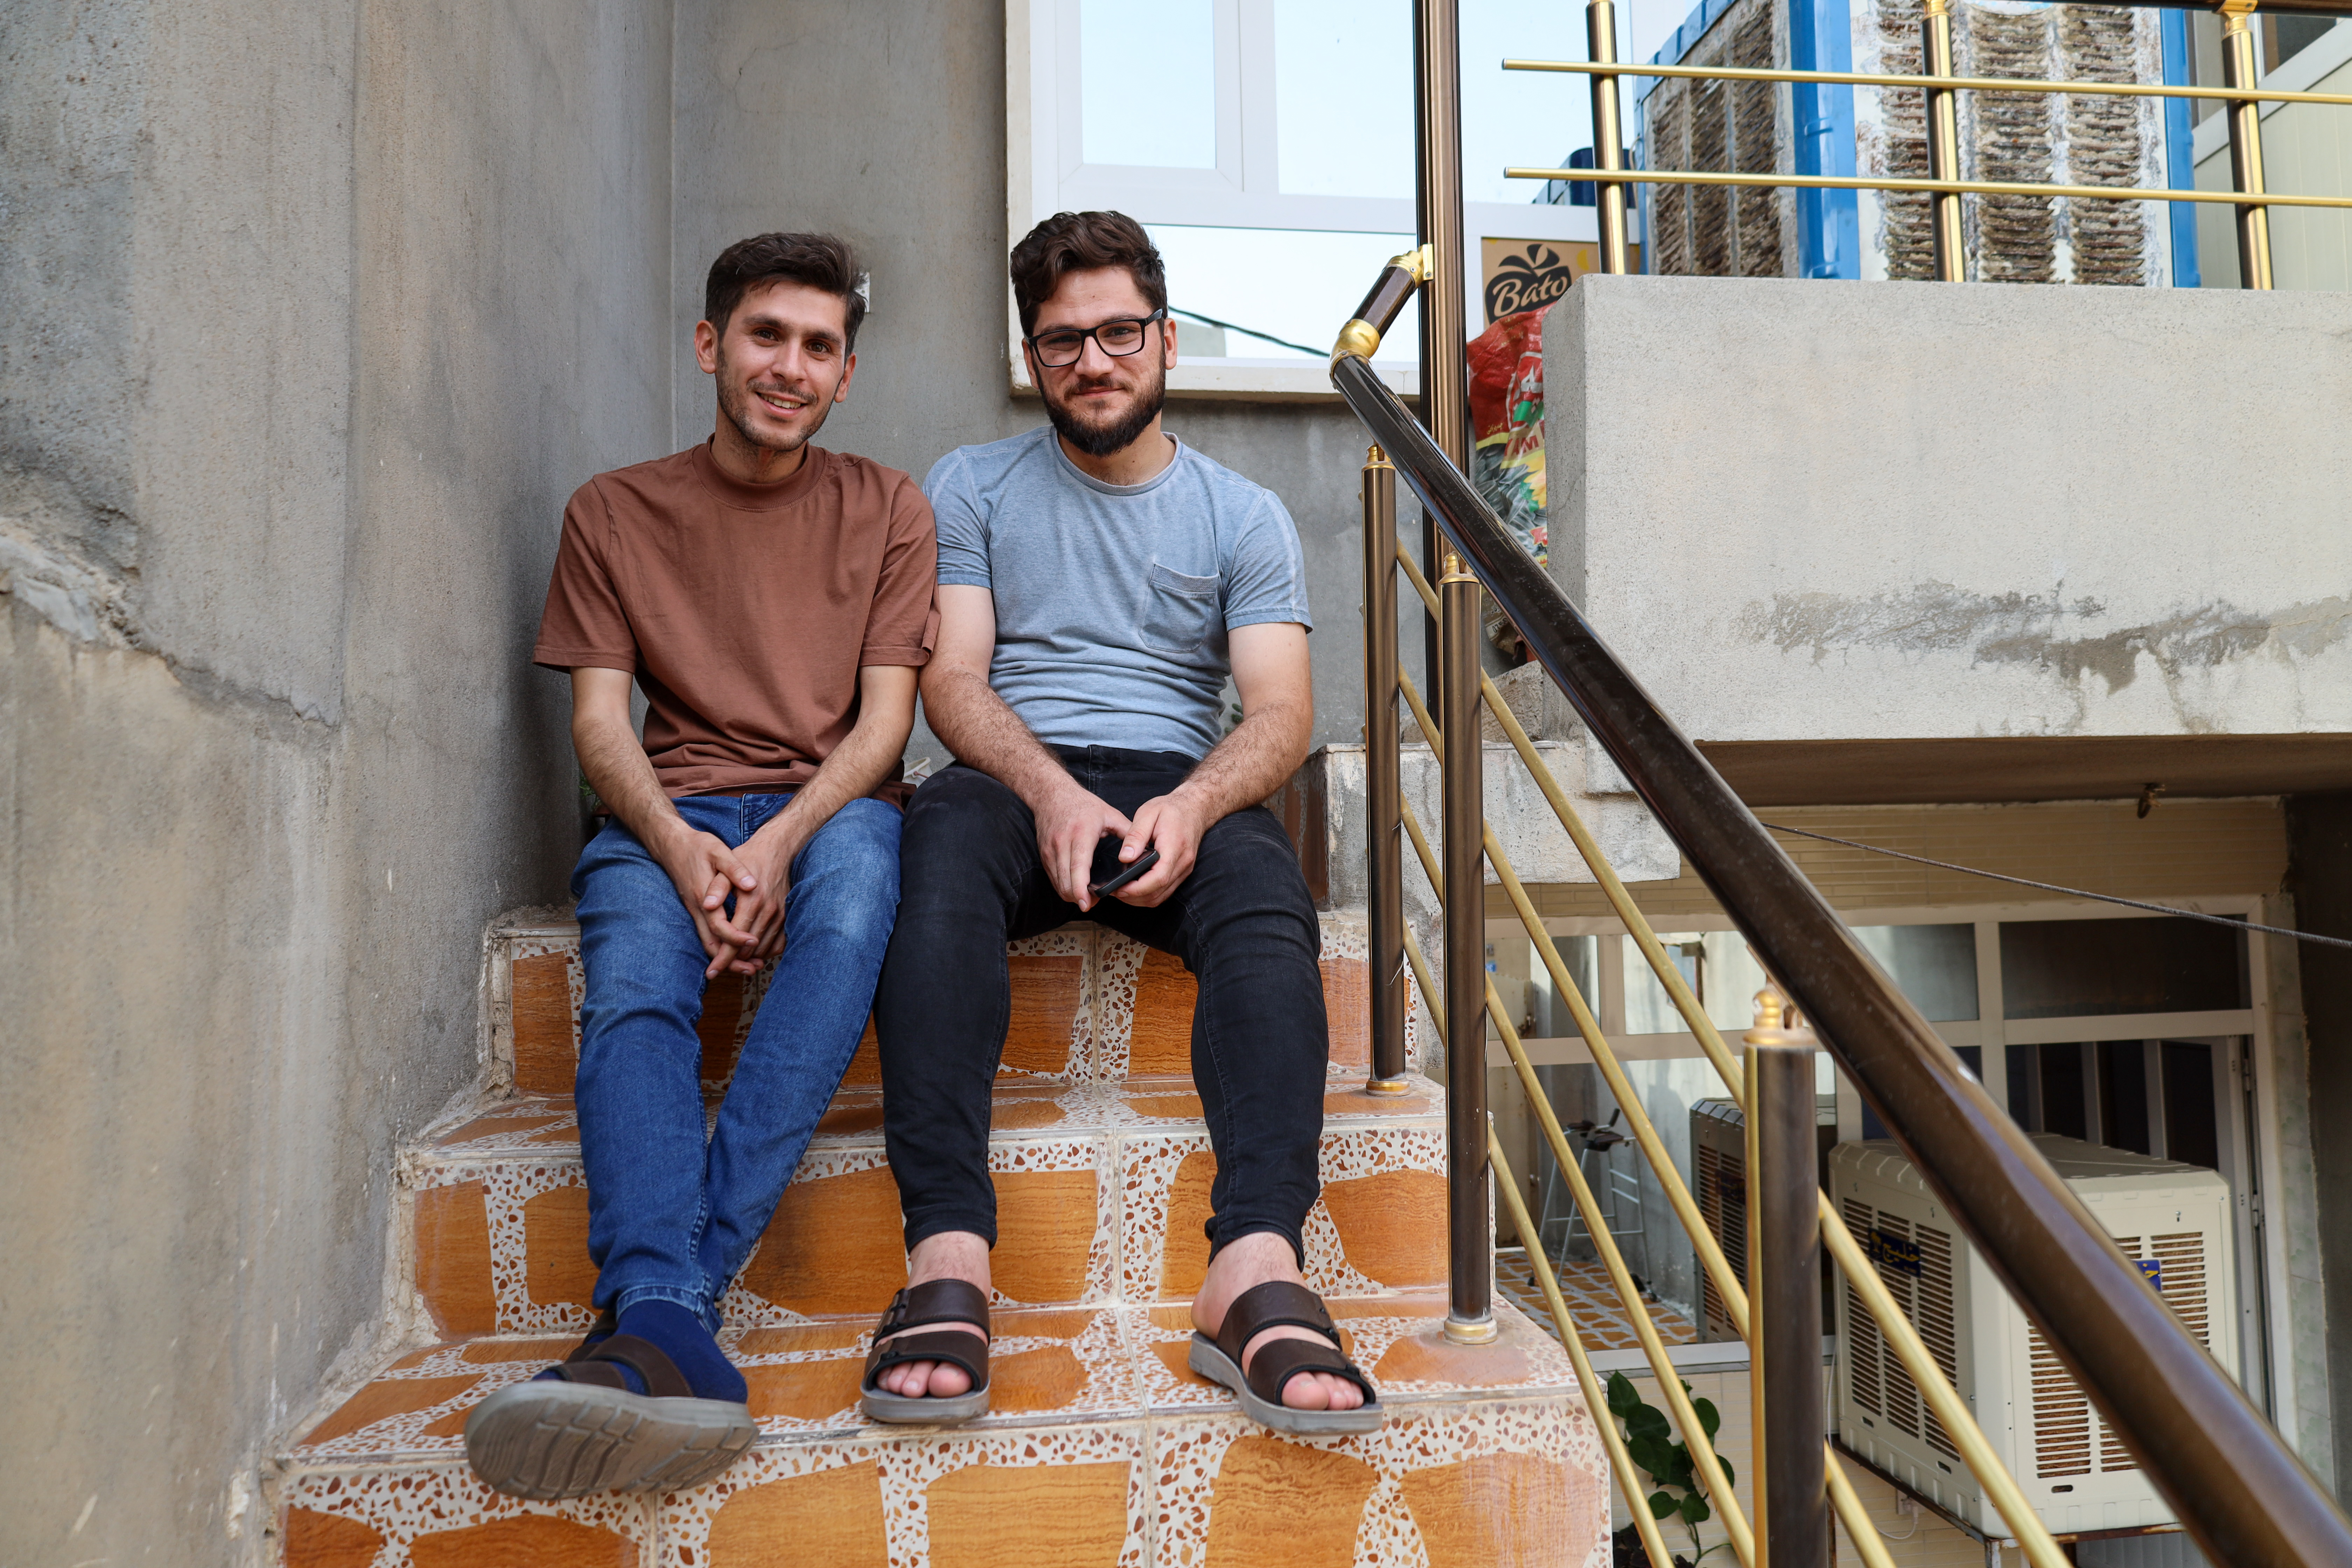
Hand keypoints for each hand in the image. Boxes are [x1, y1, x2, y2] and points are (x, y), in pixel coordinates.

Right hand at [652, 824, 766, 978]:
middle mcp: (697, 908)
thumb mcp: (718, 851)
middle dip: (731, 960)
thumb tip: (751, 885)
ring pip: (708, 943)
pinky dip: (721, 947)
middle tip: (753, 969)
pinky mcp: (696, 911)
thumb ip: (734, 869)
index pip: (719, 926)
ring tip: (749, 966)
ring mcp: (694, 911)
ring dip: (727, 957)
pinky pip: (708, 936)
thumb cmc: (698, 846)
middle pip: (711, 944)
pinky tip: (736, 950)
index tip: (753, 942)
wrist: (672, 844)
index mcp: (704, 896)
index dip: (736, 938)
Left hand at [706, 819, 802, 975]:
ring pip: (763, 949)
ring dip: (748, 958)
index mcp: (752, 901)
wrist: (778, 849)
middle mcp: (769, 910)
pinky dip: (765, 952)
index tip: (712, 972)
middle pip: (749, 949)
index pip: (735, 939)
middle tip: (719, 969)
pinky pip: (778, 944)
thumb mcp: (725, 867)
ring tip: (733, 962)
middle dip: (733, 962)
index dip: (722, 958)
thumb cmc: (748, 858)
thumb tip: (707, 905)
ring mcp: (781, 914)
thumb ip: (716, 888)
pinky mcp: (787, 916)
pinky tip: (752, 950)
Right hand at [1033, 782, 1133, 911]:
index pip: (1078, 866)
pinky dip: (1064, 886)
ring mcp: (1050, 850)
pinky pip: (1053, 878)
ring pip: (1058, 883)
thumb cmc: (1083, 804)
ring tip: (1086, 897)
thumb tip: (1143, 852)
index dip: (1081, 888)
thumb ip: (1128, 833)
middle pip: (1066, 881)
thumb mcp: (1109, 814)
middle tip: (1091, 904)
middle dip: (1078, 898)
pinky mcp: (1044, 854)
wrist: (1051, 794)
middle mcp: (1062, 843)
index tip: (1087, 903)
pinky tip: (1076, 887)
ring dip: (1071, 894)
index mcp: (1082, 833)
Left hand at [1109, 789, 1207, 906]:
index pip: (1158, 877)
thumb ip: (1135, 835)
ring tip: (1121, 890)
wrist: (1194, 808)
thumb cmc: (1170, 809)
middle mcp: (1183, 862)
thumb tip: (1125, 857)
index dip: (1137, 888)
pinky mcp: (1182, 872)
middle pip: (1158, 892)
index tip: (1118, 887)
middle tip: (1114, 890)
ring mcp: (1184, 869)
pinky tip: (1135, 887)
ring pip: (1161, 896)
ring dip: (1140, 899)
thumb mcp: (1148, 813)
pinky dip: (1148, 894)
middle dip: (1134, 897)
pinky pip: (1165, 891)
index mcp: (1174, 847)